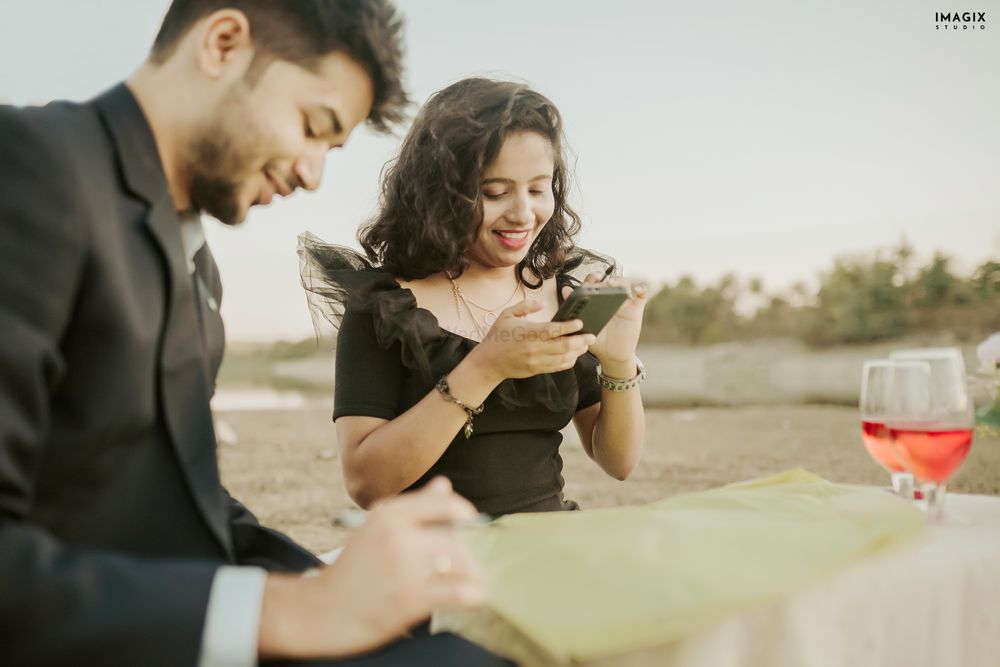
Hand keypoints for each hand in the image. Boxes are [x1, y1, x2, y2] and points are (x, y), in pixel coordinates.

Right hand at [258, 478, 485, 658]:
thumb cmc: (352, 568)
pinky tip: (475, 595)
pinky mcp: (409, 602)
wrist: (321, 611)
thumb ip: (414, 506)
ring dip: (473, 573)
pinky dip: (472, 594)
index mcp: (388, 515)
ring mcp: (405, 571)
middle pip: (453, 538)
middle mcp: (398, 538)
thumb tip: (444, 484)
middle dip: (467, 551)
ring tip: (476, 579)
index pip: (442, 504)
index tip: (471, 520)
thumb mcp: (375, 528)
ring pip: (458, 565)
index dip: (463, 511)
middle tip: (470, 560)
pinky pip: (456, 594)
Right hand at [468, 298, 596, 381]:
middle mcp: (534, 348)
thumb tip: (542, 303)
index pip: (553, 330)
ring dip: (578, 352)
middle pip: (564, 346)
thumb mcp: (507, 315)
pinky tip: (575, 355)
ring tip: (587, 344)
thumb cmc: (497, 336)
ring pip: (564, 358)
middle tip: (592, 335)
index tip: (580, 321)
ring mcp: (537, 361)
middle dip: (581, 340)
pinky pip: (558, 367)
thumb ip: (525, 306)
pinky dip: (569, 361)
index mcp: (527, 333)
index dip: (569, 326)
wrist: (488, 363)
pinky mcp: (537, 370)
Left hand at [562, 274, 647, 374]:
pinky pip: (642, 294)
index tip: (586, 284)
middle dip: (603, 278)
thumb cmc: (597, 339)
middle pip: (609, 279)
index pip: (594, 282)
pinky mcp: (636, 307)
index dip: (591, 279)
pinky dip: (642, 288)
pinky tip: (637, 290)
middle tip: (598, 283)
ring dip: (618, 281)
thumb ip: (574, 308)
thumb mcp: (584, 325)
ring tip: (611, 285)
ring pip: (624, 283)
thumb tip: (565, 289)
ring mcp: (624, 301)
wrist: (611, 355)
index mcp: (597, 299)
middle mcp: (611, 297)